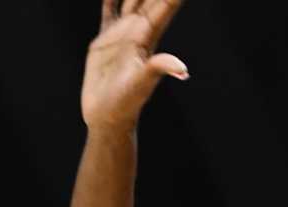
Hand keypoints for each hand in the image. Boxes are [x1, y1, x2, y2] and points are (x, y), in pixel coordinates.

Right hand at [81, 0, 188, 131]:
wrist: (107, 116)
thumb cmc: (126, 103)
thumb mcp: (142, 84)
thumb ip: (159, 70)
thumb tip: (182, 69)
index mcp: (148, 36)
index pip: (164, 5)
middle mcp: (137, 31)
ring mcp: (121, 34)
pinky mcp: (104, 40)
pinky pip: (109, 11)